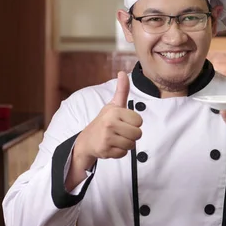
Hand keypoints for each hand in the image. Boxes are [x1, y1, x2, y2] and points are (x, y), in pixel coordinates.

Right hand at [66, 72, 142, 190]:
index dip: (134, 123)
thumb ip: (122, 90)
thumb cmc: (104, 121)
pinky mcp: (105, 150)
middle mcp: (110, 123)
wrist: (86, 140)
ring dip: (126, 144)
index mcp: (114, 111)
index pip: (139, 121)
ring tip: (116, 139)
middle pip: (138, 134)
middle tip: (121, 132)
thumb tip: (123, 72)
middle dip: (132, 135)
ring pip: (132, 145)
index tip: (124, 122)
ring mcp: (107, 138)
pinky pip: (124, 153)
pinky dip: (120, 152)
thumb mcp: (113, 105)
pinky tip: (111, 146)